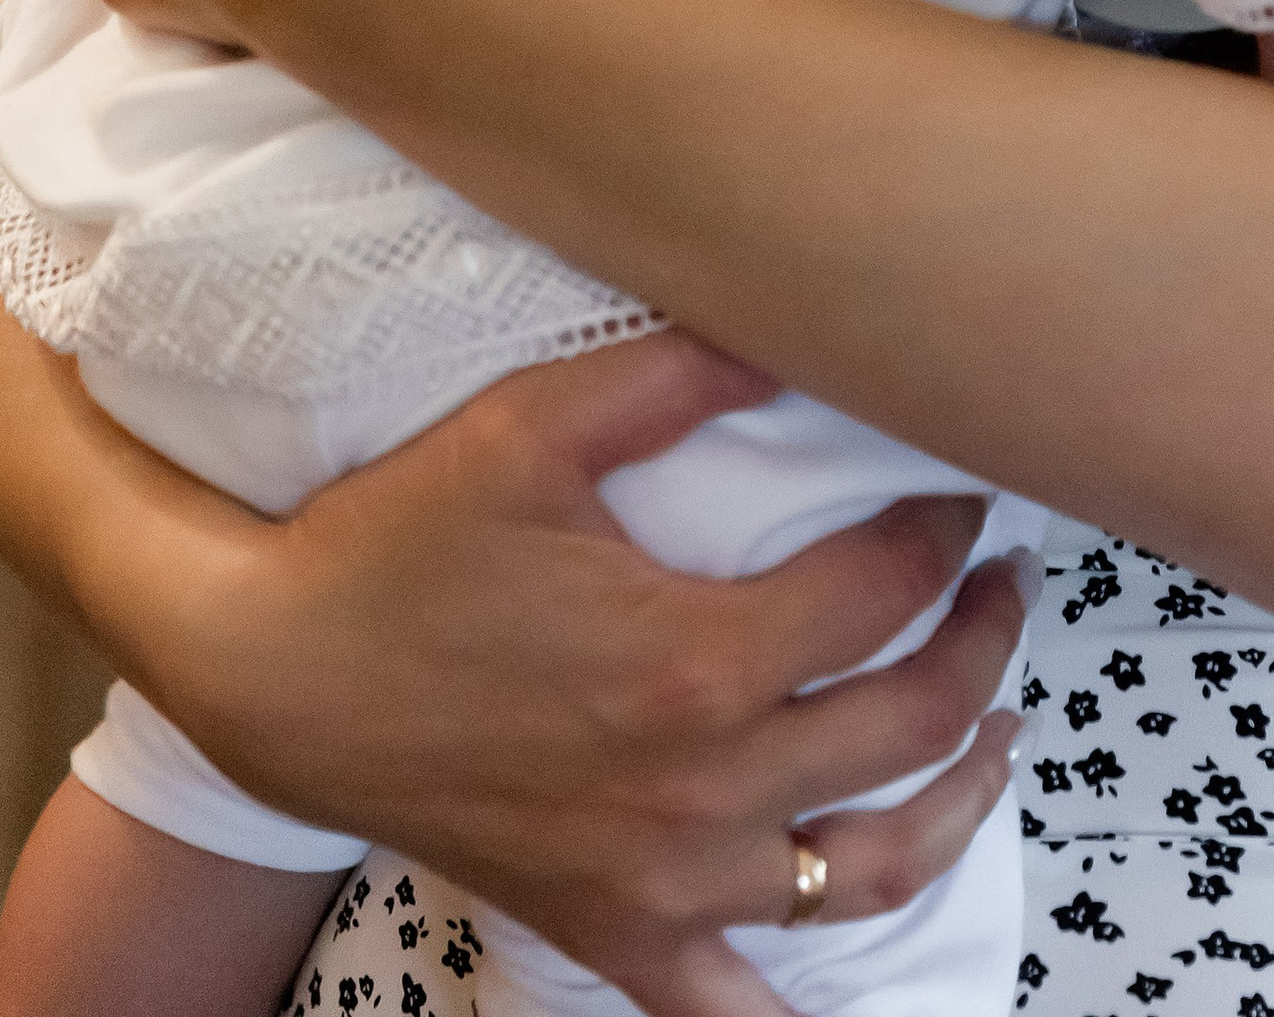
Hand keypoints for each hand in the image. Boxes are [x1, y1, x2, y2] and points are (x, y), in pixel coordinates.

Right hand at [132, 336, 1030, 1016]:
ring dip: (957, 797)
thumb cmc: (401, 541)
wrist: (271, 675)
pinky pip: (738, 1010)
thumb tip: (799, 324)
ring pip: (871, 869)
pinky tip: (857, 957)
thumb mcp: (537, 422)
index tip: (965, 482)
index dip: (946, 526)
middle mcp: (703, 788)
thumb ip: (681, 371)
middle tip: (1001, 579)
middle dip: (983, 641)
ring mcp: (665, 878)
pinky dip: (808, 1006)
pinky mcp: (614, 931)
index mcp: (699, 660)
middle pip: (913, 722)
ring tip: (995, 728)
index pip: (889, 588)